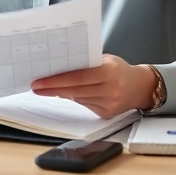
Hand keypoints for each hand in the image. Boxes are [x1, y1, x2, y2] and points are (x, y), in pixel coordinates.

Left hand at [30, 54, 155, 118]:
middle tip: (36, 86)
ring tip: (45, 89)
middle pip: (74, 90)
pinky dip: (74, 98)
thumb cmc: (118, 69)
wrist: (140, 86)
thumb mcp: (105, 60)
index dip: (56, 80)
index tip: (39, 81)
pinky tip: (64, 93)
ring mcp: (109, 104)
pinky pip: (84, 105)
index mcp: (109, 71)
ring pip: (77, 99)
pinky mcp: (107, 114)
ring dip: (60, 94)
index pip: (77, 77)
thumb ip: (85, 64)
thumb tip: (58, 69)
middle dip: (52, 89)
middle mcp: (111, 89)